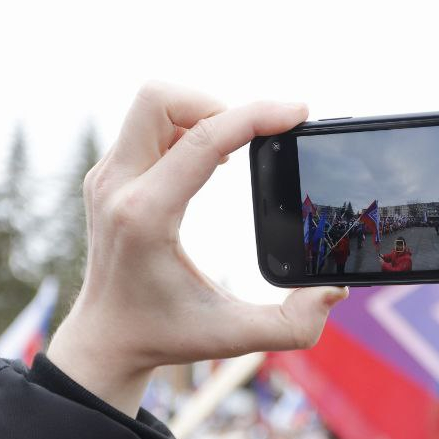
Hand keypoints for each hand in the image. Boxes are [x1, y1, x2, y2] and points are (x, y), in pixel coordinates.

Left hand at [47, 82, 347, 415]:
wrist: (105, 340)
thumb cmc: (167, 335)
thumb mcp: (234, 337)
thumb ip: (293, 325)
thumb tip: (333, 291)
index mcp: (146, 217)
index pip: (202, 140)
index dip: (256, 115)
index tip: (296, 113)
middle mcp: (117, 188)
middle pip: (160, 99)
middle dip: (217, 102)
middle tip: (253, 134)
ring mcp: (105, 178)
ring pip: (151, 105)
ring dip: (199, 113)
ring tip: (233, 147)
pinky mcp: (106, 176)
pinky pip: (145, 125)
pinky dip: (182, 127)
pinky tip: (207, 158)